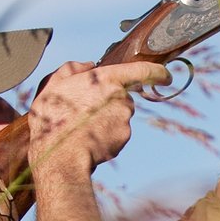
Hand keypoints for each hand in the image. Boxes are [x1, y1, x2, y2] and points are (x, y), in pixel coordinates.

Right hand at [26, 59, 164, 172]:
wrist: (59, 156)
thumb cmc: (53, 118)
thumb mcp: (54, 85)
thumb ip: (72, 69)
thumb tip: (88, 65)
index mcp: (106, 78)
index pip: (142, 70)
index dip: (158, 72)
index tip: (166, 76)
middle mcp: (121, 97)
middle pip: (122, 97)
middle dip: (108, 103)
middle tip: (83, 112)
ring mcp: (125, 119)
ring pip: (119, 116)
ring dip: (105, 120)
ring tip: (81, 128)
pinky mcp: (124, 138)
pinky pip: (117, 133)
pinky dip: (106, 136)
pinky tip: (88, 139)